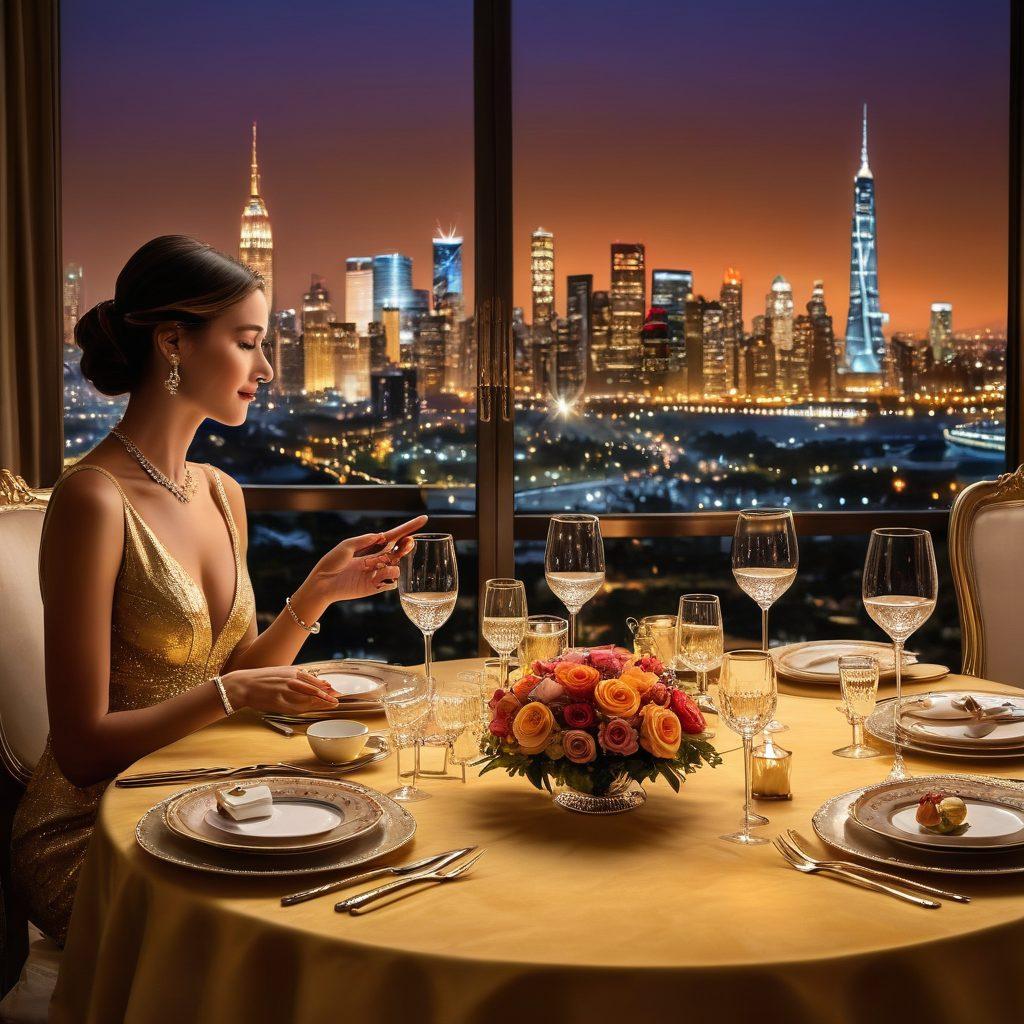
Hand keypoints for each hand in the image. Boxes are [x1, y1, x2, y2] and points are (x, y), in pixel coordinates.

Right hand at [220, 666, 339, 714]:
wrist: (243, 684)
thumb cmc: (262, 679)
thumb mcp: (281, 672)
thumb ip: (296, 676)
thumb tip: (313, 679)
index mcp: (291, 671)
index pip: (313, 679)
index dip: (325, 686)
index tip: (335, 690)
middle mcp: (290, 679)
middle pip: (313, 688)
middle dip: (327, 694)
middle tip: (338, 699)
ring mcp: (285, 690)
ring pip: (307, 697)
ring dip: (321, 702)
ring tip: (332, 704)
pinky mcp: (278, 701)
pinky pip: (296, 707)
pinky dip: (307, 708)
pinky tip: (314, 709)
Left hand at [311, 515, 426, 603]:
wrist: (322, 584)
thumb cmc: (331, 563)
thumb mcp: (346, 546)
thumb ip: (364, 540)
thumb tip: (381, 536)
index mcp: (371, 547)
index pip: (393, 536)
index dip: (408, 528)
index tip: (423, 519)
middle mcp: (377, 559)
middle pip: (399, 550)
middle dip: (406, 545)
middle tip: (408, 543)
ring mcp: (377, 573)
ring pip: (397, 565)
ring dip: (394, 562)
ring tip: (380, 563)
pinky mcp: (375, 586)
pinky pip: (390, 581)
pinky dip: (388, 576)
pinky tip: (376, 575)